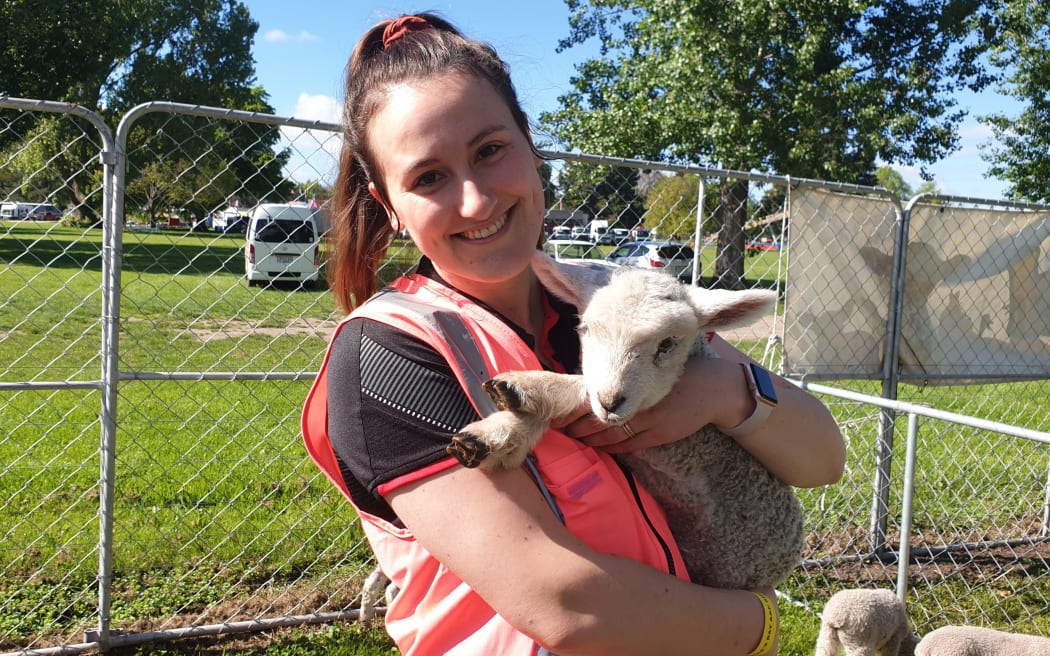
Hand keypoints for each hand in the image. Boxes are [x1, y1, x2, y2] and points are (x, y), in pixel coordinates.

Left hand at [559, 356, 744, 452]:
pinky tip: (601, 449)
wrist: (715, 390)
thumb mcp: (655, 369)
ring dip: (593, 440)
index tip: (565, 410)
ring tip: (576, 440)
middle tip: (562, 429)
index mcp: (638, 384)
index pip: (602, 398)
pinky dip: (615, 449)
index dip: (581, 408)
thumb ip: (631, 377)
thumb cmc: (683, 374)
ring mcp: (652, 422)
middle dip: (580, 426)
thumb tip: (602, 381)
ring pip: (615, 436)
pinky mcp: (661, 435)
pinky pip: (632, 446)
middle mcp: (642, 404)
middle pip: (603, 419)